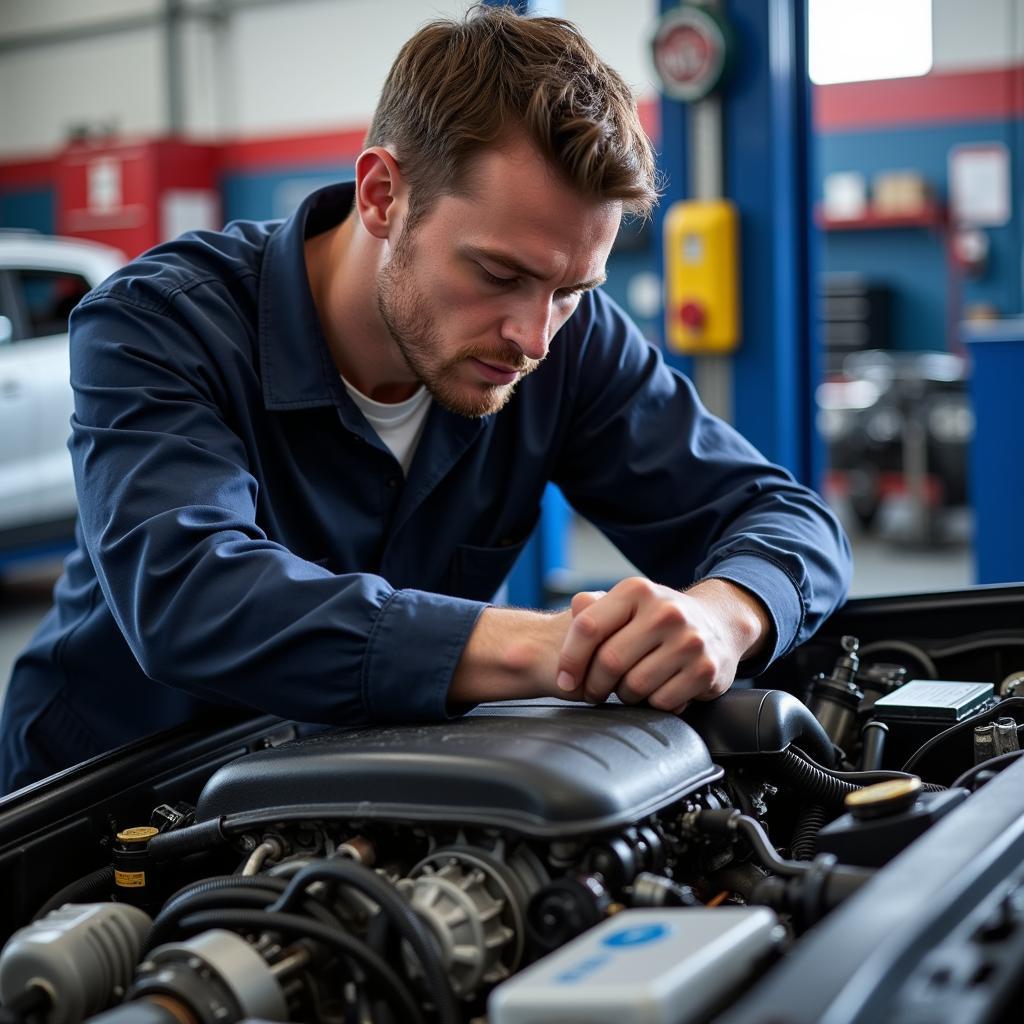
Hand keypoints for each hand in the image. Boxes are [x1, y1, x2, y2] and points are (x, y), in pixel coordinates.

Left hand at [555, 577, 769, 712]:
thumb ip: (594, 606)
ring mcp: (690, 640)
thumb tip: (575, 608)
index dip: (570, 659)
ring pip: (635, 686)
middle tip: (595, 692)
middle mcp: (666, 611)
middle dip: (595, 684)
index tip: (566, 680)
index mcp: (637, 590)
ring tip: (628, 688)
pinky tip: (656, 691)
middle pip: (610, 661)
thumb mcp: (628, 602)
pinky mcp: (706, 670)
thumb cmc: (659, 619)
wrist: (719, 624)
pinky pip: (662, 702)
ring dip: (624, 695)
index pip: (589, 627)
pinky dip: (652, 703)